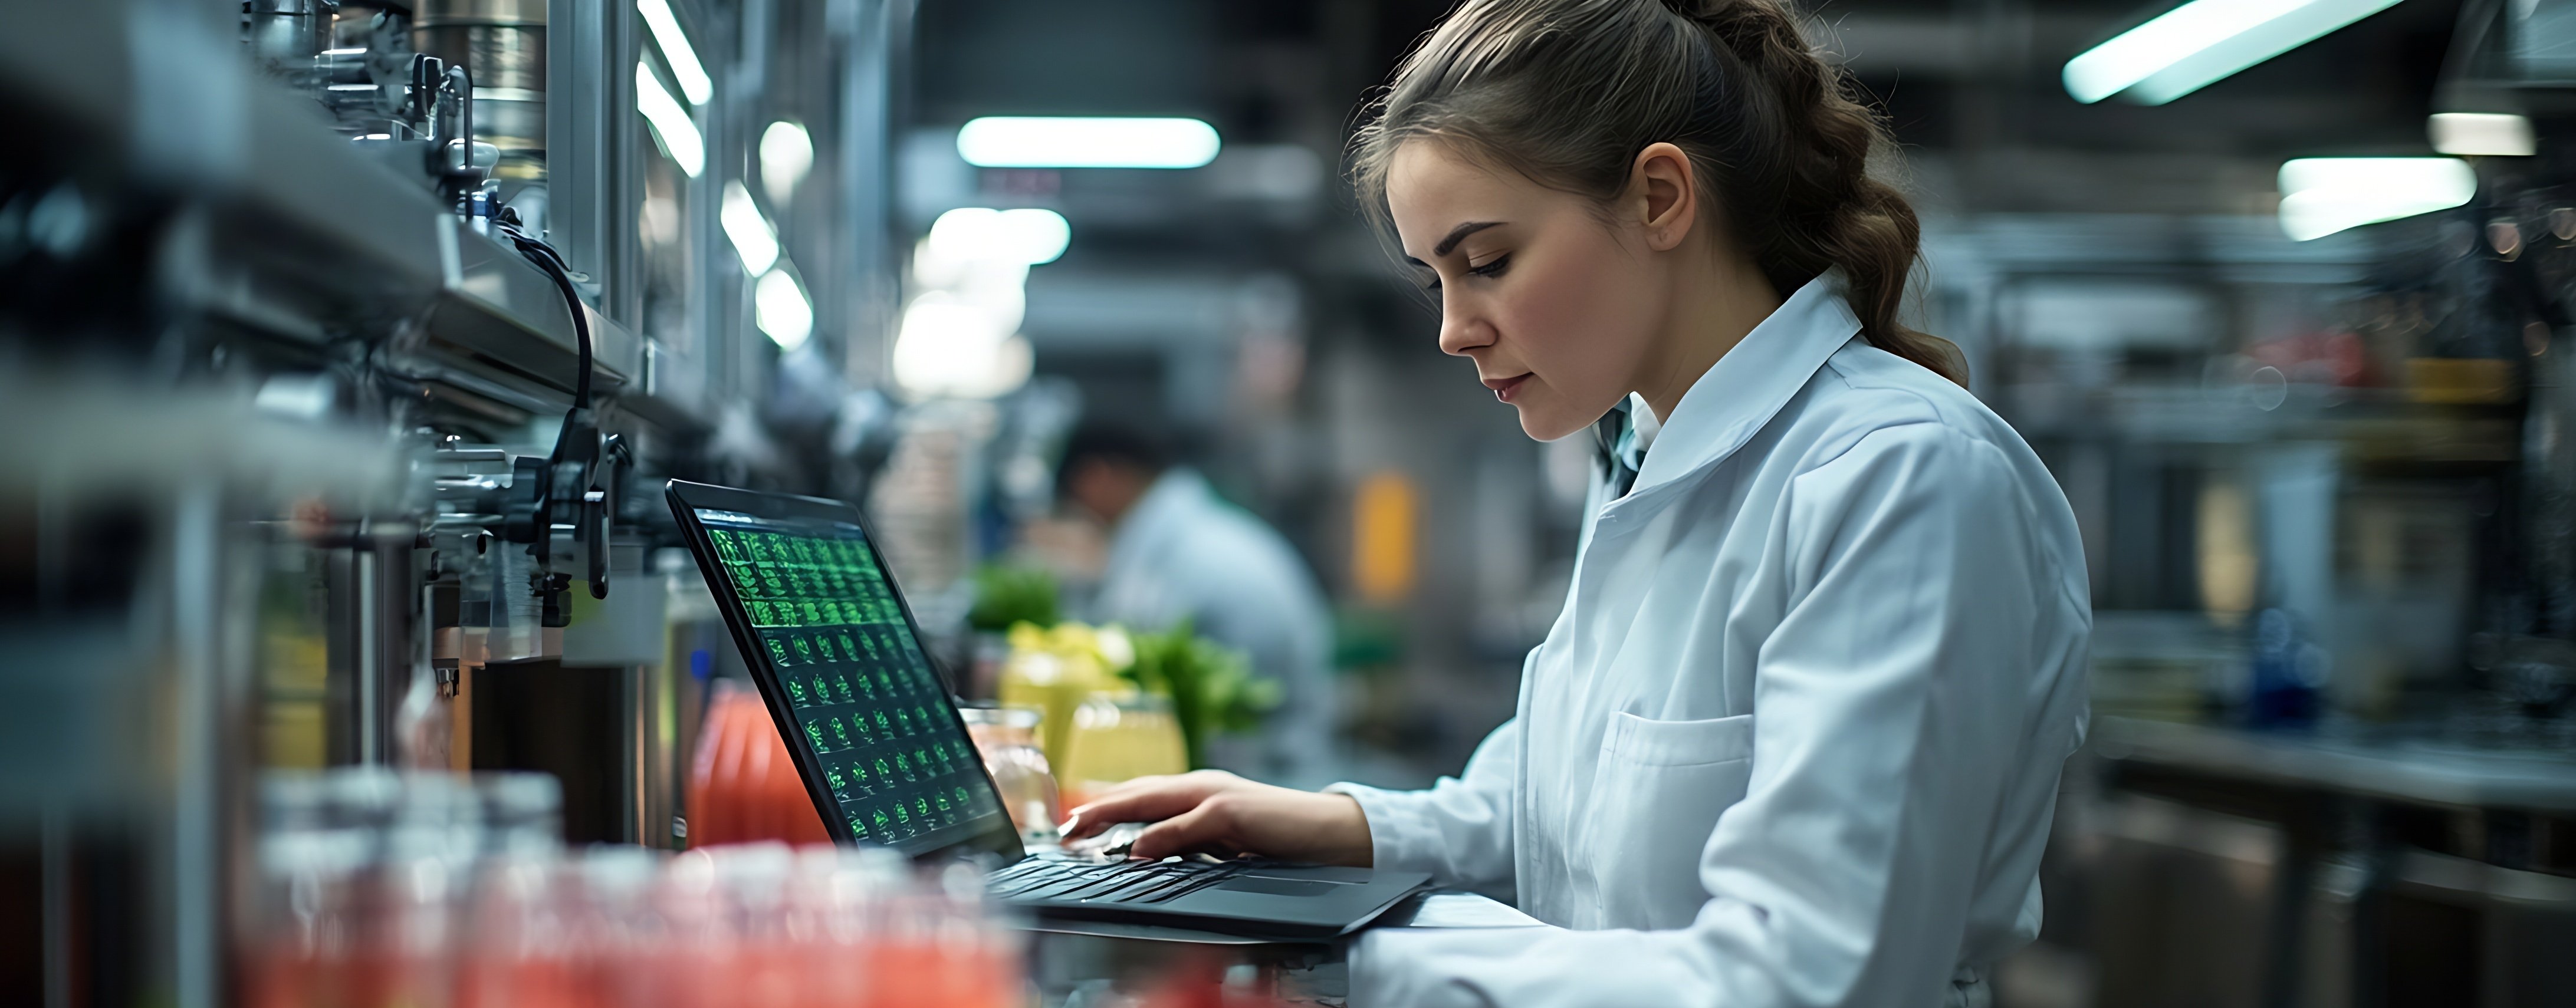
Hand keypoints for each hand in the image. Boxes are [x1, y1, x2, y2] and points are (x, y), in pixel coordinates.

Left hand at [1059, 770, 1373, 865]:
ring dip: (1114, 811)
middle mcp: (1202, 785)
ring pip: (1152, 799)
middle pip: (1137, 791)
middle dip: (1097, 806)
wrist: (1326, 831)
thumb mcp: (1223, 841)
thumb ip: (1187, 841)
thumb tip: (1145, 853)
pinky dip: (1159, 836)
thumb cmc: (1276, 837)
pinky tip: (1137, 848)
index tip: (1074, 822)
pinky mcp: (1232, 810)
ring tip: (1082, 825)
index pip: (1142, 794)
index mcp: (1198, 791)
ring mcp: (1215, 794)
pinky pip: (1186, 824)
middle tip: (1064, 824)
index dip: (1105, 805)